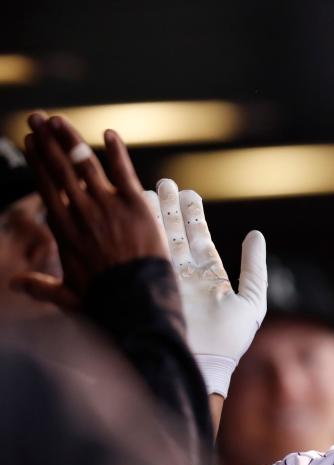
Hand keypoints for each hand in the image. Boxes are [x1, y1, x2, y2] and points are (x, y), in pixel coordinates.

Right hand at [14, 113, 166, 307]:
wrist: (137, 298)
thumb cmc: (104, 298)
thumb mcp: (68, 294)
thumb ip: (41, 287)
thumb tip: (16, 285)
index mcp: (64, 228)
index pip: (47, 186)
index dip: (38, 161)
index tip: (32, 141)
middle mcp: (81, 212)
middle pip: (59, 169)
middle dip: (47, 141)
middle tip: (37, 117)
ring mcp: (108, 206)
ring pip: (85, 164)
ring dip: (70, 139)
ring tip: (58, 120)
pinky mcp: (135, 205)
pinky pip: (124, 172)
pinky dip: (117, 151)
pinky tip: (110, 133)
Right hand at [146, 179, 266, 396]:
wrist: (206, 365)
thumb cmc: (231, 340)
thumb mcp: (252, 300)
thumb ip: (255, 268)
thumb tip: (256, 234)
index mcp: (209, 278)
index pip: (198, 240)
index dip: (192, 217)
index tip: (187, 194)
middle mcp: (186, 277)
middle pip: (175, 235)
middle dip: (169, 210)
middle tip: (164, 184)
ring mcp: (168, 281)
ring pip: (160, 242)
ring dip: (154, 217)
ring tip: (149, 191)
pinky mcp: (154, 289)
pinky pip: (147, 258)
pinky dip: (144, 237)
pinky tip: (139, 216)